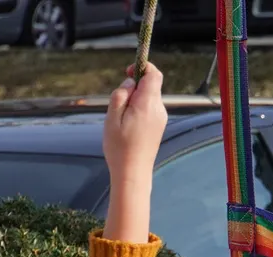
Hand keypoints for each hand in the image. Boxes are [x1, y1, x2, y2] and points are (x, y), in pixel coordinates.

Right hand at [102, 64, 164, 242]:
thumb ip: (121, 95)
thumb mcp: (112, 116)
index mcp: (148, 104)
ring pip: (148, 97)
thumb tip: (131, 83)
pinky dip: (138, 109)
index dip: (142, 67)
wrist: (132, 173)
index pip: (154, 74)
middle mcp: (158, 110)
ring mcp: (160, 119)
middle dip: (134, 86)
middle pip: (151, 85)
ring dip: (134, 100)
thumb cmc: (119, 146)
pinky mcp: (158, 126)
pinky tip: (127, 125)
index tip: (128, 72)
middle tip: (119, 102)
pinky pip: (148, 109)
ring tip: (121, 118)